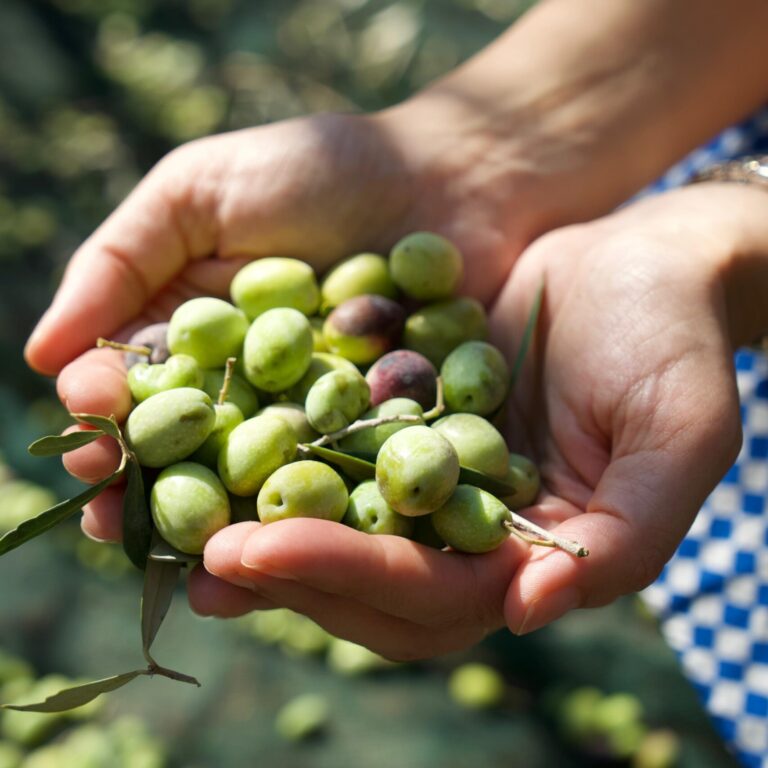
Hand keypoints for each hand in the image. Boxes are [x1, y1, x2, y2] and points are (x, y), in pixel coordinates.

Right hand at [29, 108, 541, 576]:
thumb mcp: (200, 193)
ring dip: (220, 523)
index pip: (138, 392)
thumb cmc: (319, 168)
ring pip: (259, 485)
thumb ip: (120, 261)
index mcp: (198, 337)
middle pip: (191, 453)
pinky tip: (288, 553)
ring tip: (186, 560)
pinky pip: (344, 486)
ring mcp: (318, 421)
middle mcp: (251, 390)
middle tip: (111, 524)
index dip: (107, 418)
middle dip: (149, 488)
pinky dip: (317, 522)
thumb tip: (41, 352)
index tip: (86, 438)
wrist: (450, 178)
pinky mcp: (386, 438)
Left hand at [195, 183, 767, 657]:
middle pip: (366, 577)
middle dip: (281, 568)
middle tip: (194, 552)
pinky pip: (326, 449)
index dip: (348, 577)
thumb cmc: (672, 342)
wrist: (639, 260)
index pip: (430, 594)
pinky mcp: (401, 421)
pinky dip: (270, 453)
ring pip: (333, 524)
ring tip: (172, 518)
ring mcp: (429, 479)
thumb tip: (527, 609)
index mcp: (530, 555)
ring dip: (256, 525)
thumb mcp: (679, 435)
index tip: (258, 553)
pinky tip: (208, 440)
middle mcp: (469, 532)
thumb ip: (627, 535)